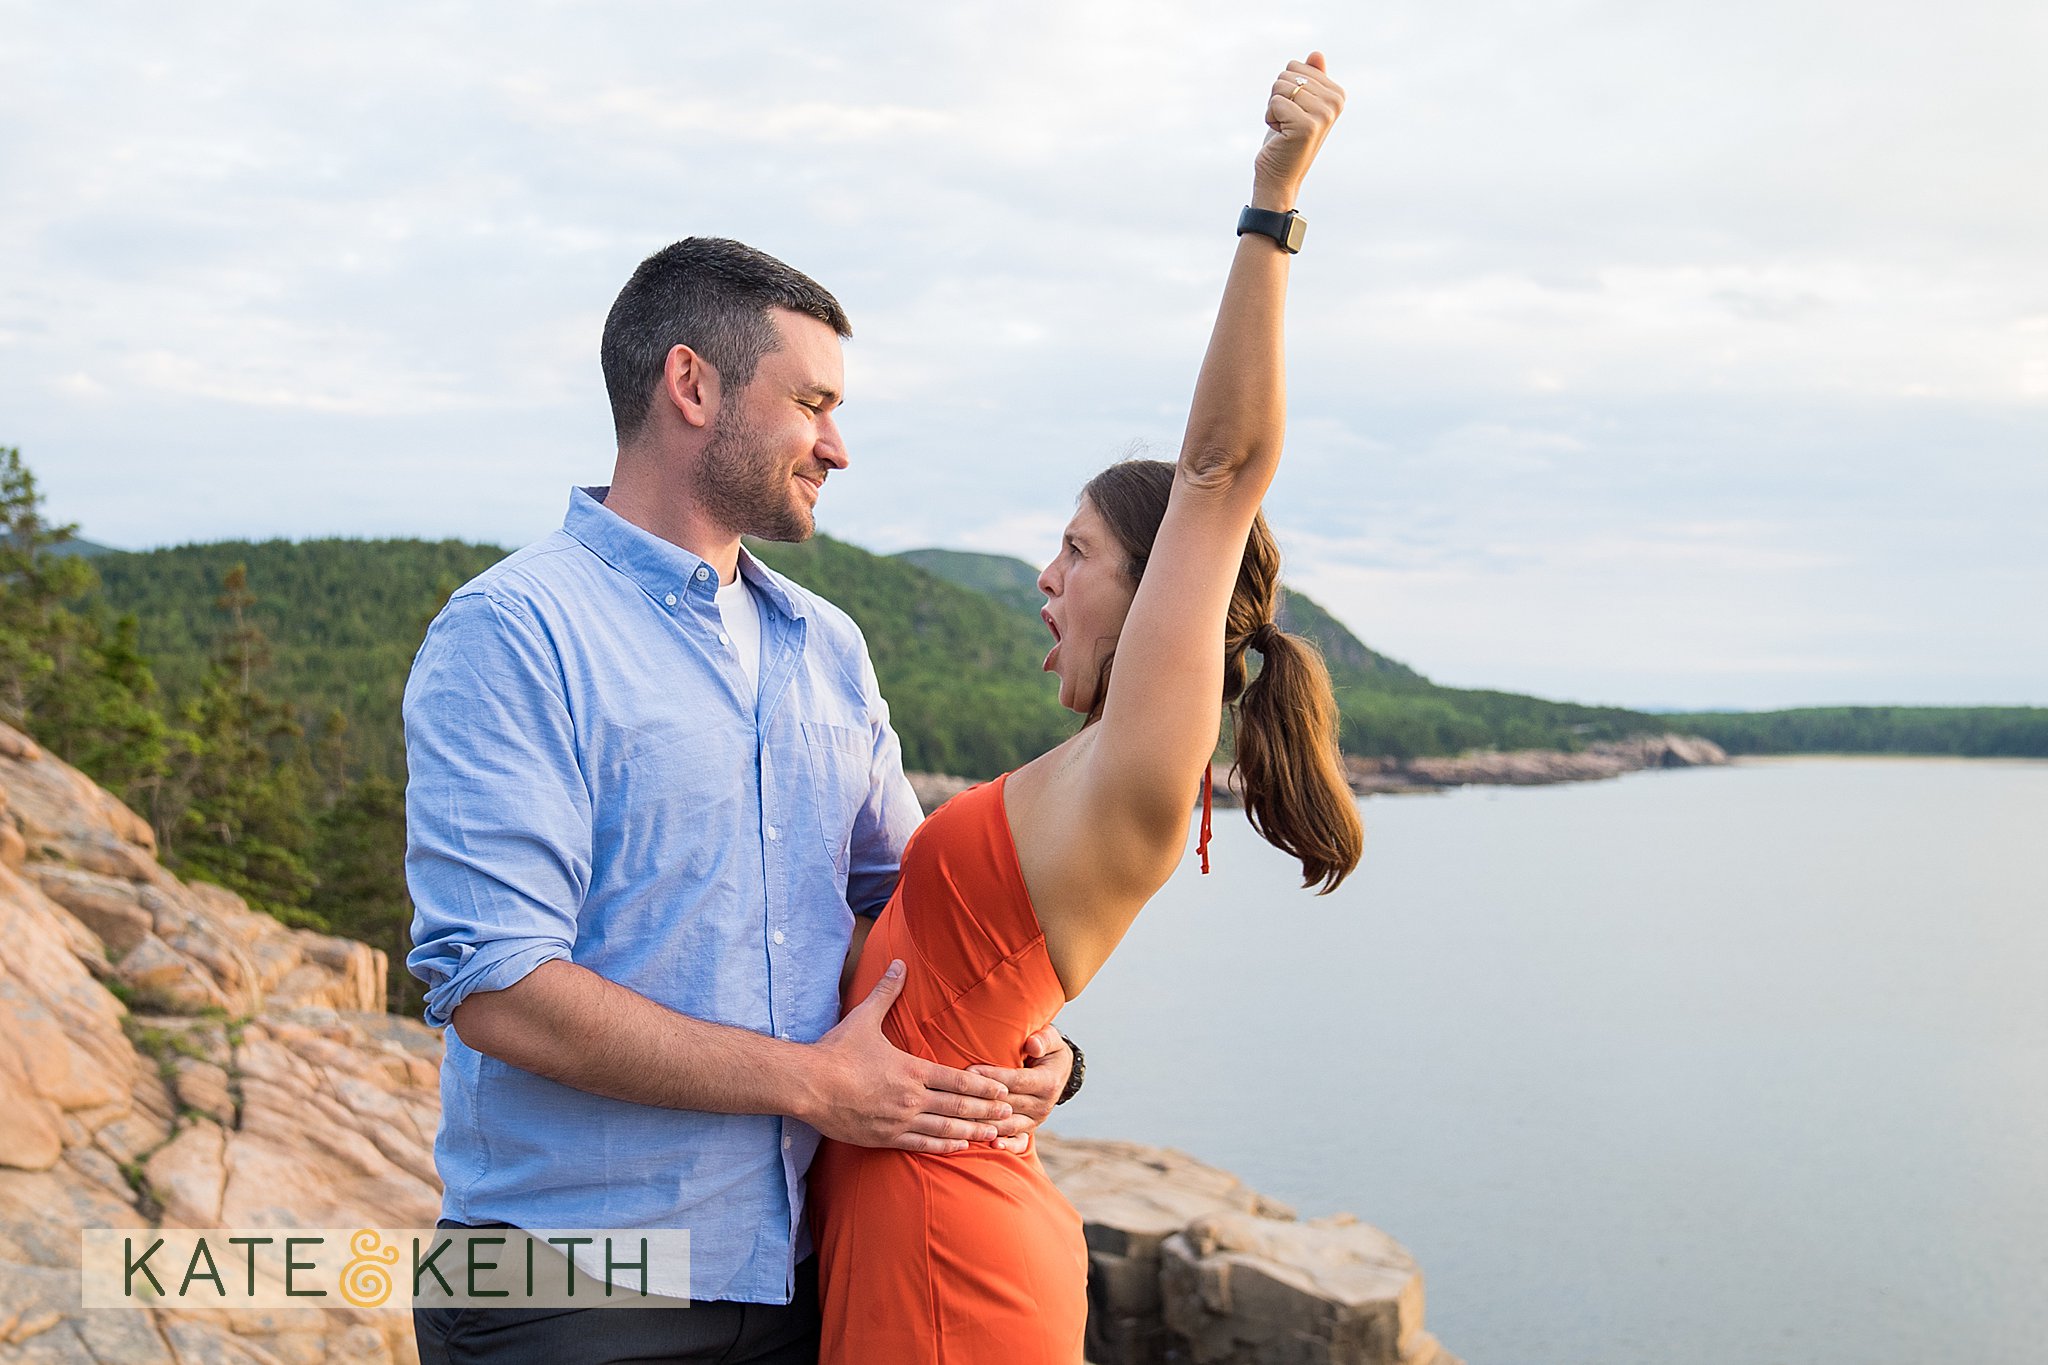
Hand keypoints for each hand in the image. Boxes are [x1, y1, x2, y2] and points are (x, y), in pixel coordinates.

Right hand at [802, 959, 1014, 1153]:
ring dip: (972, 1131)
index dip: (983, 1087)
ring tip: (994, 1133)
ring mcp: (898, 1121)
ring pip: (944, 1129)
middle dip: (986, 1111)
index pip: (957, 1080)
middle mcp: (910, 1098)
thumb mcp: (864, 1018)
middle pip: (958, 1107)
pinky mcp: (884, 1138)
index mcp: (911, 1070)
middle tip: (1010, 1114)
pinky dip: (944, 1146)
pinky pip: (921, 1145)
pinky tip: (960, 1146)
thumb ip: (886, 992)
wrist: (807, 1085)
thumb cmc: (836, 1051)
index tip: (1003, 1089)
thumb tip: (898, 963)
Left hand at [969, 1024, 1071, 1154]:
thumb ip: (1043, 1040)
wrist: (1058, 1071)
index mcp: (1048, 1083)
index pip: (1016, 1081)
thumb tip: (1033, 1045)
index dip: (993, 1076)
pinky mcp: (1030, 1129)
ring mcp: (1036, 1120)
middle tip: (956, 1093)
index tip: (970, 1070)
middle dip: (981, 1098)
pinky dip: (1006, 1146)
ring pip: (1008, 1125)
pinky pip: (1018, 1142)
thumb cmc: (1047, 1050)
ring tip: (961, 1117)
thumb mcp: (1051, 1040)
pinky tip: (991, 1144)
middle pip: (1008, 1104)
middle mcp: (1043, 1105)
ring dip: (985, 1122)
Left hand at [1254, 51, 1344, 209]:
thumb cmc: (1286, 139)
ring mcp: (1323, 114)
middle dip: (1278, 97)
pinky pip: (1275, 102)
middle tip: (1286, 122)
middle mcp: (1335, 103)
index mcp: (1337, 94)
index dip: (1287, 88)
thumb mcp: (1298, 104)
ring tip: (1284, 128)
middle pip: (1287, 73)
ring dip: (1273, 109)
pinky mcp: (1307, 126)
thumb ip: (1310, 79)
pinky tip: (1280, 135)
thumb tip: (1316, 53)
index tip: (1293, 111)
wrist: (1279, 177)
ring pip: (1280, 86)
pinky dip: (1270, 119)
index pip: (1297, 65)